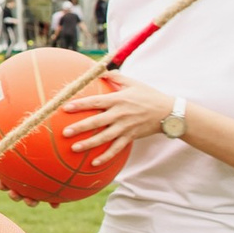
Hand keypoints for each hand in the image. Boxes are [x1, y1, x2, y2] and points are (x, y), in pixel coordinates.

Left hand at [60, 77, 176, 167]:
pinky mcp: (130, 137)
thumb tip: (97, 69)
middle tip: (65, 132)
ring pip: (104, 138)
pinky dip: (105, 157)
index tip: (65, 107)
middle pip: (97, 122)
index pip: (95, 102)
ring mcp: (125, 127)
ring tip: (74, 148)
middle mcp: (120, 114)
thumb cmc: (148, 95)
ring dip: (88, 144)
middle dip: (80, 127)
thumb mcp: (132, 82)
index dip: (80, 105)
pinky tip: (94, 163)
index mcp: (118, 99)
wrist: (167, 112)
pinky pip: (116, 149)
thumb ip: (114, 76)